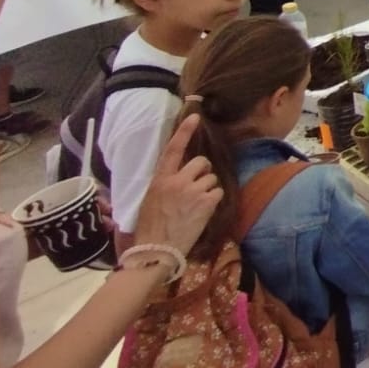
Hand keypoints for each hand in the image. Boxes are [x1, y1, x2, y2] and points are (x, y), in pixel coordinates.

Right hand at [130, 115, 222, 254]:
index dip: (184, 132)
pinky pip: (218, 192)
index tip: (195, 116)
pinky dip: (214, 201)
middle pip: (201, 162)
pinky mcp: (206, 203)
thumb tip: (177, 176)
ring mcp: (192, 191)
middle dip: (202, 172)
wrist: (156, 251)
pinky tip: (203, 211)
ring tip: (196, 205)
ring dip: (208, 189)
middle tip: (195, 189)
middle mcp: (177, 181)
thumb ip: (165, 184)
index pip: (173, 149)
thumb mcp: (151, 199)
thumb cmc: (150, 227)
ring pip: (212, 178)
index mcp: (160, 179)